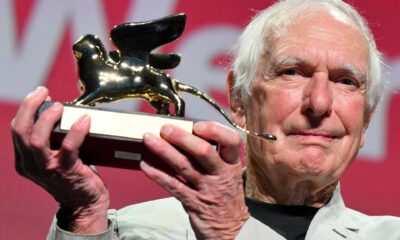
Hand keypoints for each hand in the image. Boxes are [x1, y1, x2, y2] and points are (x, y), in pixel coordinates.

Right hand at [11, 87, 108, 232]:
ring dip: (47, 118)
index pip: (17, 129)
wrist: (85, 203)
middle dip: (29, 106)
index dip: (27, 108)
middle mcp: (30, 165)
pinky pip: (69, 147)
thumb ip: (53, 140)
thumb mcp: (55, 157)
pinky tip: (85, 120)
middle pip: (20, 131)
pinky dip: (76, 131)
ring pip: (36, 140)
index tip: (40, 94)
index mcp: (25, 160)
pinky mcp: (66, 171)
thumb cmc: (73, 176)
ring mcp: (47, 169)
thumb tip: (64, 112)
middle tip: (43, 91)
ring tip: (59, 105)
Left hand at [142, 121, 248, 239]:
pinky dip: (157, 174)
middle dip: (182, 137)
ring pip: (184, 166)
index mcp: (231, 165)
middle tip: (165, 128)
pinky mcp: (193, 202)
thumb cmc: (227, 198)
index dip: (215, 130)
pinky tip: (145, 165)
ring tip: (148, 139)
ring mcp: (206, 189)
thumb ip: (213, 158)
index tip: (198, 124)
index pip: (231, 141)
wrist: (231, 231)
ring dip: (164, 151)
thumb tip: (186, 136)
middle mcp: (221, 175)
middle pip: (203, 152)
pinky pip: (173, 186)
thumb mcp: (229, 175)